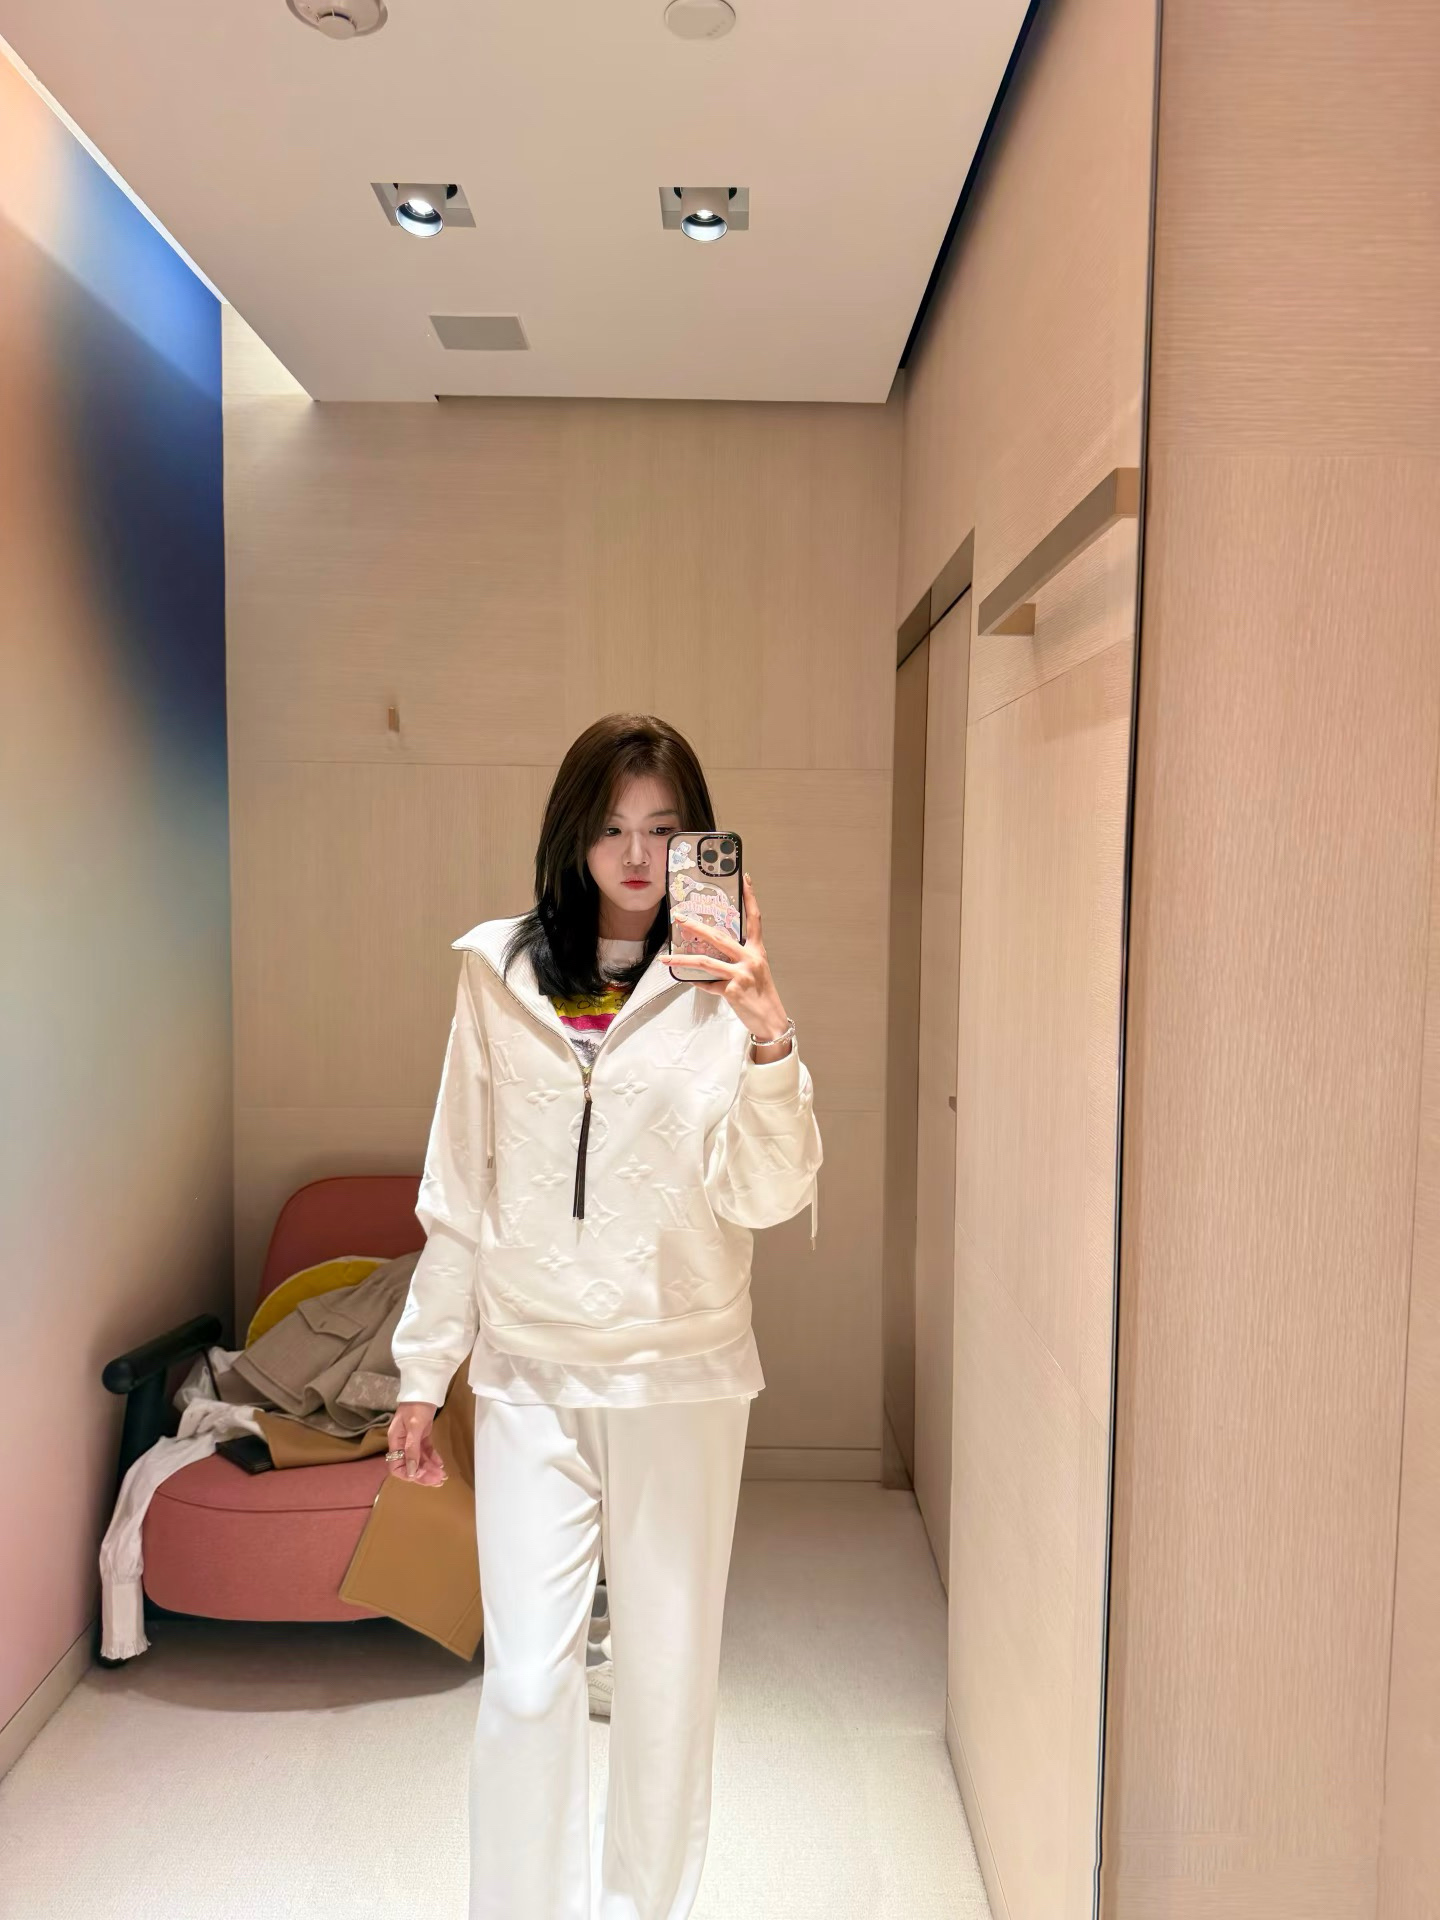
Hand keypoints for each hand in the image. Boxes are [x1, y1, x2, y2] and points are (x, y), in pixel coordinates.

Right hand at [386, 1401, 446, 1486]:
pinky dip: (433, 1458)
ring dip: (430, 1469)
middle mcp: (402, 1443)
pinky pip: (426, 1451)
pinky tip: (440, 1464)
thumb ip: (412, 1450)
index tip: (422, 1478)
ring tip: (443, 1476)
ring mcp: (412, 1440)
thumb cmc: (416, 1406)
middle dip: (423, 1475)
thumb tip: (412, 1473)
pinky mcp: (422, 1435)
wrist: (425, 1389)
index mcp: (395, 1441)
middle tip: (439, 1481)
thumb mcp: (414, 1427)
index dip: (409, 1475)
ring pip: (420, 1460)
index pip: (396, 1466)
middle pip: (410, 1465)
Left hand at [667, 872, 791, 1053]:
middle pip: (718, 937)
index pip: (755, 918)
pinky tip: (686, 980)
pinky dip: (696, 983)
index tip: (745, 877)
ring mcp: (741, 974)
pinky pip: (707, 984)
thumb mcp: (756, 971)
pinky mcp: (732, 990)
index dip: (750, 897)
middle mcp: (750, 959)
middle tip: (678, 917)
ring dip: (682, 958)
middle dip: (695, 926)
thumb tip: (712, 952)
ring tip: (665, 956)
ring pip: (705, 962)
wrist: (772, 1021)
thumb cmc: (762, 996)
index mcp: (757, 951)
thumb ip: (738, 959)